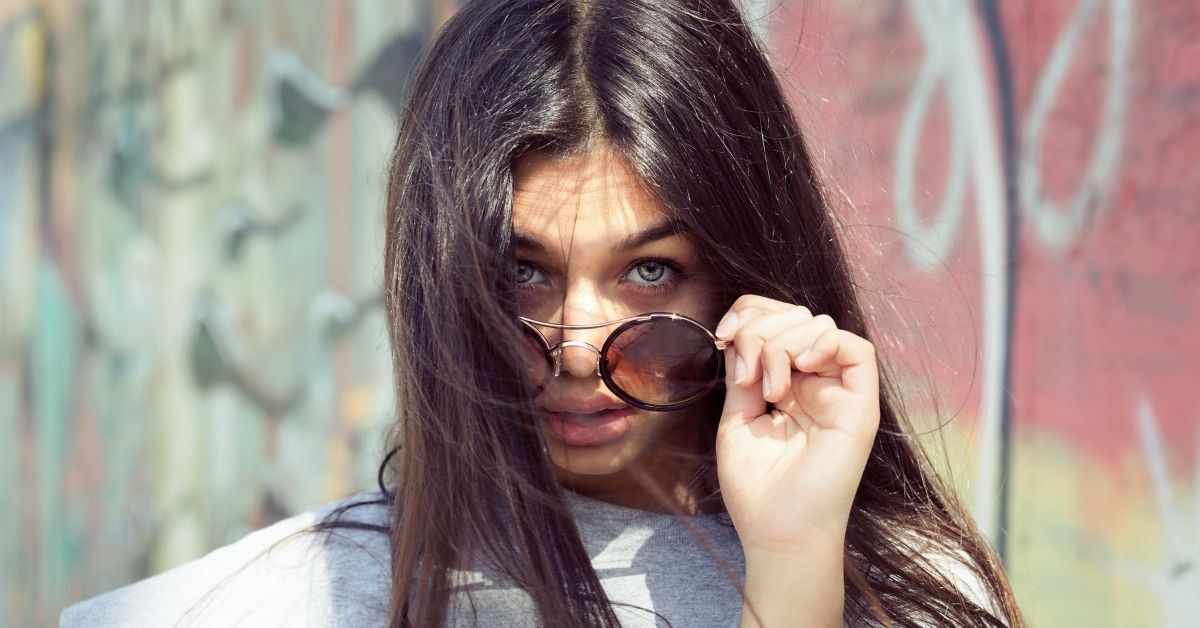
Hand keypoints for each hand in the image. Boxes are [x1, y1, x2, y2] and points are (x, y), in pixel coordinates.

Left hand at [713, 295, 879, 553]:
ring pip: (820, 325)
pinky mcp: (860, 407)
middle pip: (795, 315)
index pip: (776, 320)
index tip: (722, 336)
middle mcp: (815, 382)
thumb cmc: (758, 488)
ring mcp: (838, 392)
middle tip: (747, 374)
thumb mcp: (737, 419)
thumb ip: (743, 373)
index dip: (748, 314)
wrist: (779, 533)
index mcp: (786, 383)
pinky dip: (824, 343)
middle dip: (760, 329)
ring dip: (783, 344)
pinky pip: (858, 350)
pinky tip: (800, 366)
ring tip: (770, 389)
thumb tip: (740, 335)